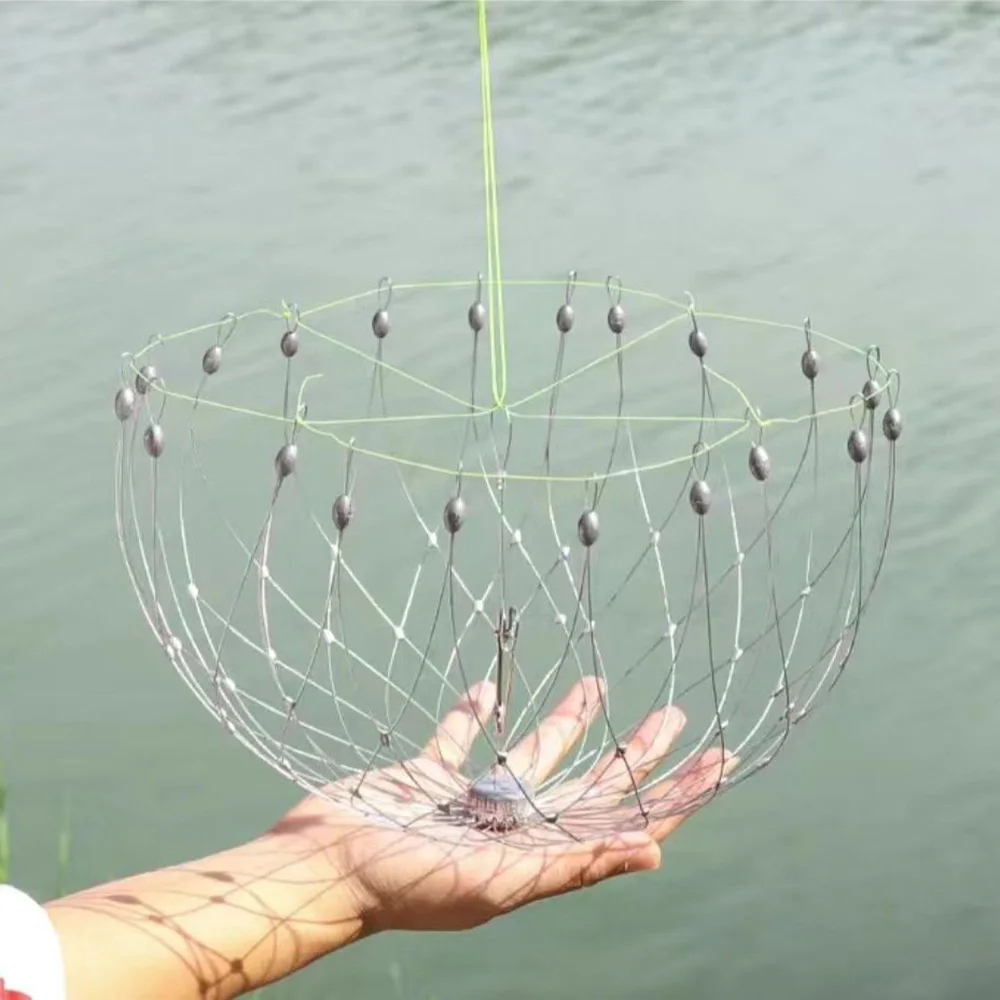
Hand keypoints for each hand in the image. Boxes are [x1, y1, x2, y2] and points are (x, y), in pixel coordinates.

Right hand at [273, 676, 735, 934]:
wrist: (324, 868)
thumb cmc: (406, 883)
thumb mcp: (500, 881)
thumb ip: (574, 863)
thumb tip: (655, 851)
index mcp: (541, 847)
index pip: (627, 816)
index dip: (676, 792)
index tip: (718, 759)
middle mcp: (516, 822)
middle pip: (594, 779)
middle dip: (637, 751)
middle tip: (676, 715)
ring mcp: (473, 797)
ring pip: (534, 750)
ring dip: (568, 720)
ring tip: (598, 683)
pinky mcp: (430, 771)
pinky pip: (462, 734)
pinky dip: (477, 711)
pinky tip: (490, 686)